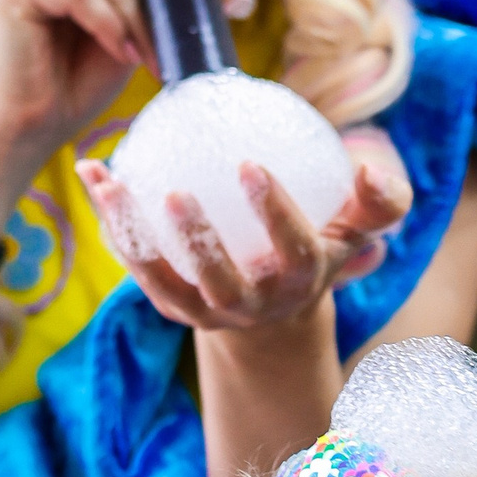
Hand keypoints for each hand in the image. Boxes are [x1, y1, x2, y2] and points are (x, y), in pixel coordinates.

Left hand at [78, 127, 410, 335]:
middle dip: (201, 244)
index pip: (295, 251)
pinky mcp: (175, 308)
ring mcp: (210, 312)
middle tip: (175, 193)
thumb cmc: (322, 242)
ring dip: (136, 238)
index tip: (250, 164)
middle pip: (225, 283)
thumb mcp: (357, 225)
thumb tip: (369, 169)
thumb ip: (382, 200)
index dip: (275, 213)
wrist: (278, 303)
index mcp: (302, 281)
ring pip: (168, 283)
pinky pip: (140, 268)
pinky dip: (114, 226)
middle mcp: (255, 306)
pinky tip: (94, 174)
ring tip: (110, 183)